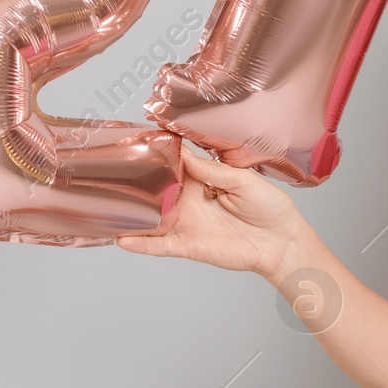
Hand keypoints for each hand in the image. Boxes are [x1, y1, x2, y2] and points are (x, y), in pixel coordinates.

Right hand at [115, 143, 313, 282]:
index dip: (159, 155)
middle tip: (110, 171)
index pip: (176, 165)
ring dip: (130, 215)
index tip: (139, 141)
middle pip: (157, 190)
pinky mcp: (189, 245)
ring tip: (105, 206)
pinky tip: (122, 238)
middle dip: (136, 183)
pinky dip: (142, 244)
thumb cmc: (270, 208)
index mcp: (204, 180)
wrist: (282, 243)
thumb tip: (185, 155)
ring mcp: (187, 224)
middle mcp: (191, 201)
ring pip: (152, 219)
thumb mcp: (244, 180)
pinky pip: (160, 245)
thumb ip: (213, 170)